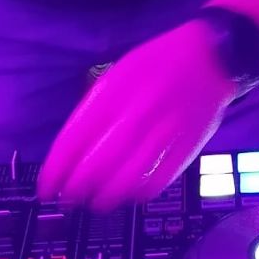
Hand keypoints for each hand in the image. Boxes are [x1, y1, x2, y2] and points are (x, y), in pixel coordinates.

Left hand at [38, 22, 235, 209]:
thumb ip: (96, 108)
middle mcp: (138, 113)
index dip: (57, 169)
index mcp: (115, 91)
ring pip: (126, 179)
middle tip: (68, 199)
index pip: (76, 138)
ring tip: (95, 201)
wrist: (212, 57)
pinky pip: (156, 182)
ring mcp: (163, 133)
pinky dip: (137, 194)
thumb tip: (72, 151)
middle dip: (77, 188)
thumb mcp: (119, 73)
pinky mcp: (186, 149)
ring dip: (104, 197)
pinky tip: (128, 193)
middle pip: (98, 164)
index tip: (46, 188)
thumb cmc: (158, 62)